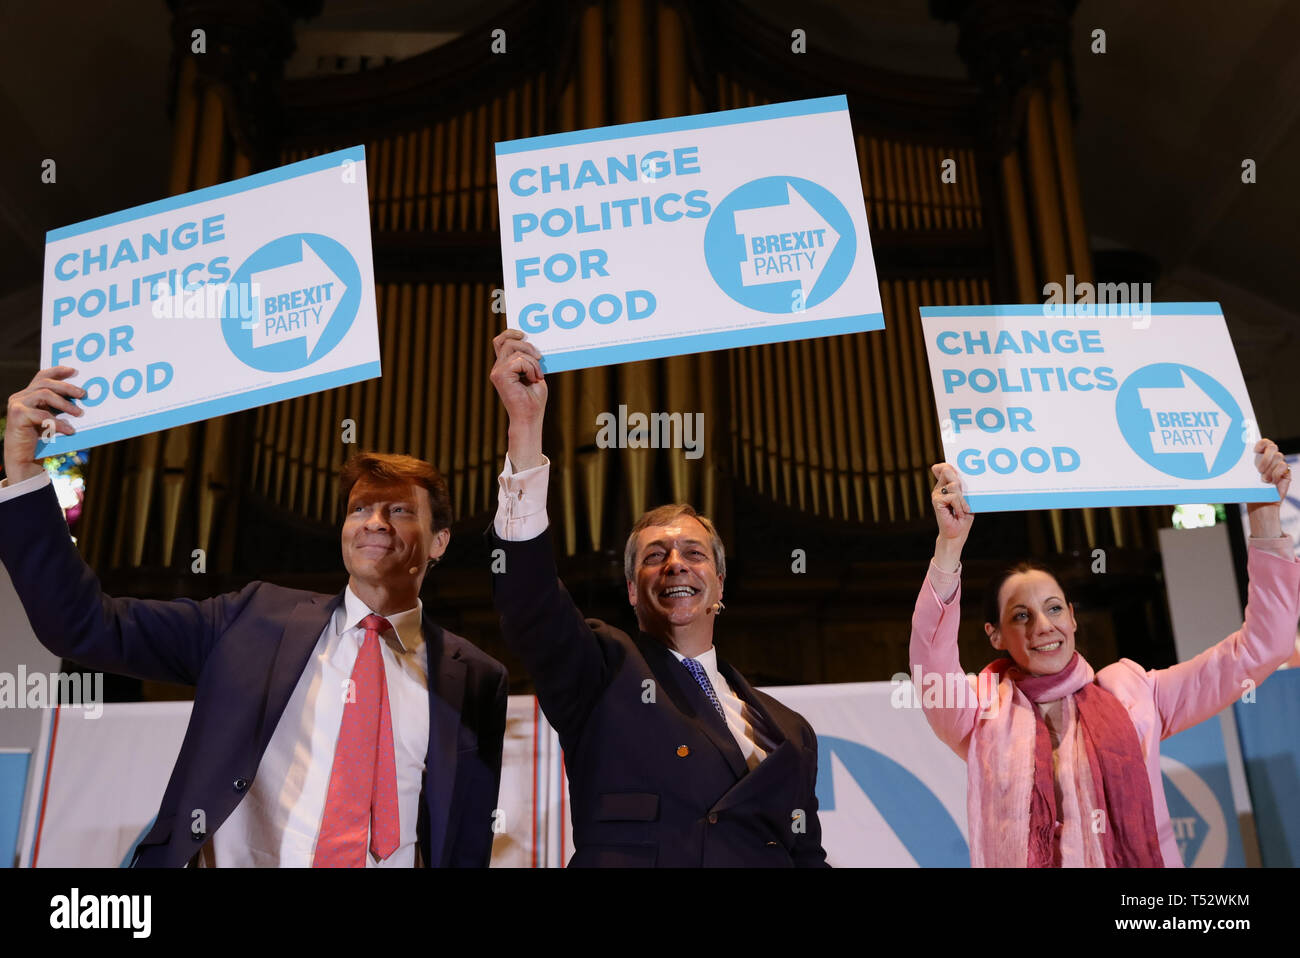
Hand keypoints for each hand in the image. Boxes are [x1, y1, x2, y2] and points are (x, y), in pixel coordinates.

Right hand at [4, 367, 84, 483]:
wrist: (24, 459)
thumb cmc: (40, 439)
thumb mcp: (51, 420)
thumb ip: (59, 408)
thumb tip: (82, 399)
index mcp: (28, 394)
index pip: (42, 376)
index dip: (58, 371)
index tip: (75, 371)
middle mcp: (20, 396)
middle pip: (45, 383)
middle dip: (67, 387)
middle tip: (83, 394)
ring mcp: (17, 405)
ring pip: (44, 395)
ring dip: (65, 404)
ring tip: (79, 413)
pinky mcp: (17, 416)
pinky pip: (43, 415)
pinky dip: (58, 422)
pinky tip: (70, 430)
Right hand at [489, 329, 546, 469]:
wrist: (530, 417)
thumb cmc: (533, 399)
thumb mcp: (534, 373)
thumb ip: (530, 359)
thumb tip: (533, 343)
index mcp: (504, 366)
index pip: (501, 341)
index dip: (510, 333)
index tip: (524, 334)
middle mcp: (497, 368)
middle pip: (506, 340)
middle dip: (526, 344)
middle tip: (539, 356)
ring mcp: (497, 372)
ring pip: (514, 349)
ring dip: (532, 360)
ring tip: (536, 375)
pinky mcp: (500, 375)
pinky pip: (519, 360)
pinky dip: (531, 368)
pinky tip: (533, 379)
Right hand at [929, 462, 971, 570]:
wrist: (956, 535)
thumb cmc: (963, 518)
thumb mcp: (966, 499)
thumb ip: (963, 487)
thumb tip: (962, 477)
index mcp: (944, 486)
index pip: (943, 467)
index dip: (949, 466)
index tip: (958, 474)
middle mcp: (939, 488)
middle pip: (948, 470)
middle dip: (960, 482)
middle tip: (964, 497)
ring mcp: (936, 494)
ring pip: (954, 485)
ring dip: (963, 499)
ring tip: (963, 509)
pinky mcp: (937, 501)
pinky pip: (953, 496)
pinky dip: (960, 506)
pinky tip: (959, 513)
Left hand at [1246, 437, 1289, 537]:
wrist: (1260, 503)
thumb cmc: (1249, 489)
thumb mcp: (1243, 476)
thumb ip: (1240, 467)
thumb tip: (1224, 458)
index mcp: (1259, 457)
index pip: (1264, 442)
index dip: (1262, 442)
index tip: (1255, 449)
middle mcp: (1270, 459)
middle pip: (1273, 447)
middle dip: (1266, 457)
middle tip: (1258, 469)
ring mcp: (1278, 465)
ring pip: (1279, 456)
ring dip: (1269, 468)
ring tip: (1263, 480)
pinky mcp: (1285, 473)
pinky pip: (1284, 466)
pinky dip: (1276, 473)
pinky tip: (1272, 481)